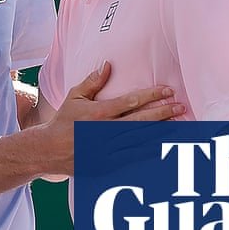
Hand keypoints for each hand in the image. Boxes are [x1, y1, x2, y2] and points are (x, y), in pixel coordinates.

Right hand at [41, 62, 183, 175]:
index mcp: (98, 112)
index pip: (130, 101)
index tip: (167, 90)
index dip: (151, 95)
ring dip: (161, 132)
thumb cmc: (63, 121)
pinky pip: (133, 158)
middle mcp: (105, 131)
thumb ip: (92, 82)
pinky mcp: (108, 164)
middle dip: (162, 113)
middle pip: (140, 121)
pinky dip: (149, 152)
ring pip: (140, 140)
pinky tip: (163, 146)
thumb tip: (107, 65)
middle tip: (180, 106)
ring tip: (178, 125)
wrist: (48, 150)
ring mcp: (107, 150)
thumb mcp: (74, 97)